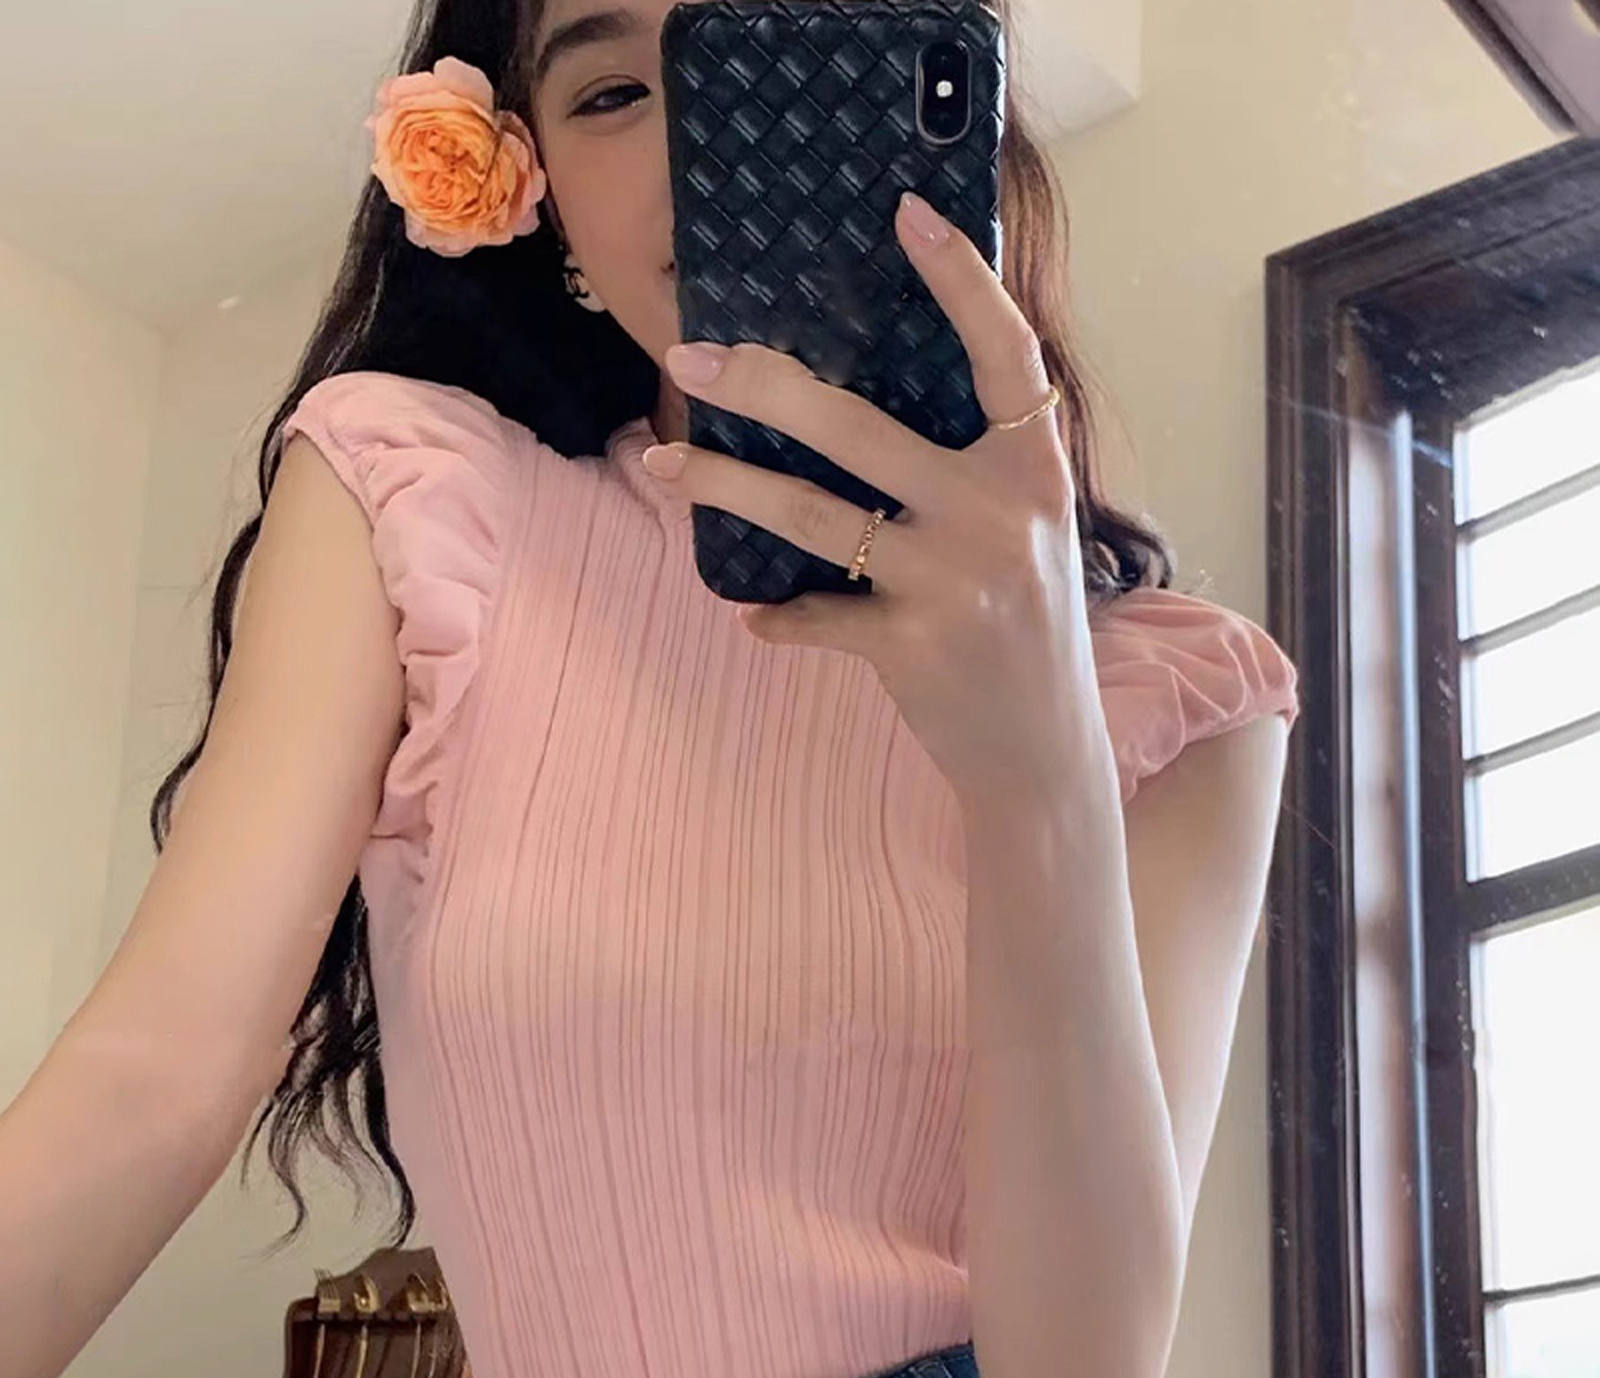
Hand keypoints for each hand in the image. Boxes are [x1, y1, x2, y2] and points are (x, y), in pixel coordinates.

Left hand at [642, 189, 1109, 810]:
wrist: (1044, 748)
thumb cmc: (1028, 626)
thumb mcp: (1030, 530)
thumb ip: (977, 468)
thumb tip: (863, 411)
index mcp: (1034, 469)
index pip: (1003, 353)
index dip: (961, 281)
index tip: (907, 214)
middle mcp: (996, 513)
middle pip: (857, 427)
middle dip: (761, 387)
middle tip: (689, 355)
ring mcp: (951, 580)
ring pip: (810, 514)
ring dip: (724, 485)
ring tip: (660, 461)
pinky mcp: (909, 645)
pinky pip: (812, 614)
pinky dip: (777, 619)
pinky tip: (754, 617)